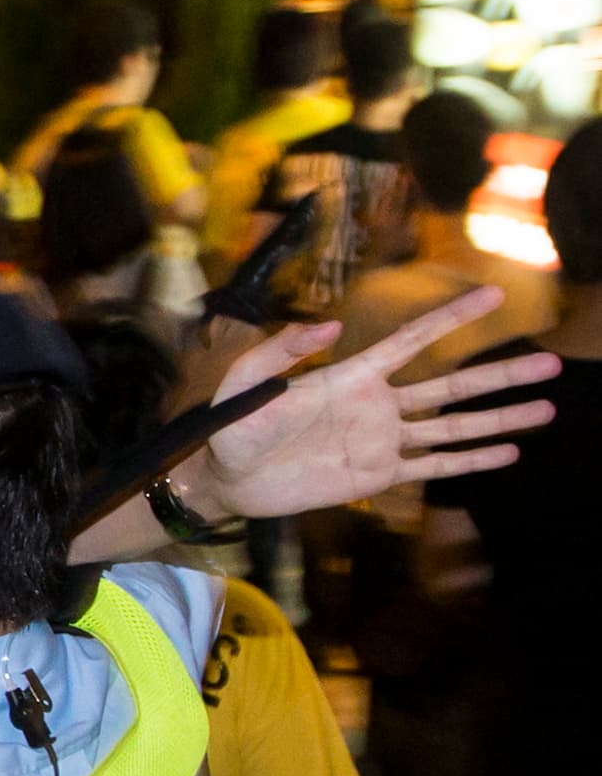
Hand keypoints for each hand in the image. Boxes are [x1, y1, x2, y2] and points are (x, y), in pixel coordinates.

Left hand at [189, 286, 561, 523]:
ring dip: (498, 420)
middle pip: (450, 387)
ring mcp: (381, 441)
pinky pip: (430, 467)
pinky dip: (468, 462)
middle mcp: (378, 405)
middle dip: (499, 376)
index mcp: (352, 376)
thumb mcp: (244, 382)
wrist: (226, 480)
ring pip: (451, 427)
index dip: (452, 319)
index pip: (412, 341)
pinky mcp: (375, 476)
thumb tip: (331, 325)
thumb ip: (280, 350)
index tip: (494, 295)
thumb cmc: (232, 427)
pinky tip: (507, 454)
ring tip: (545, 410)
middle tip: (550, 364)